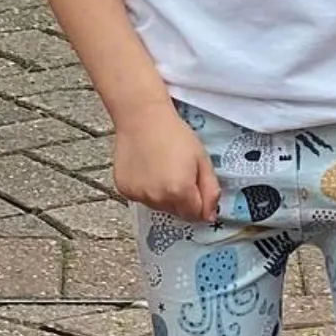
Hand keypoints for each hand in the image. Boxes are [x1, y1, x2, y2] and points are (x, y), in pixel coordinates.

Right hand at [114, 104, 220, 223]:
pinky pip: (142, 198)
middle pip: (177, 213)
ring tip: (162, 170)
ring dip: (164, 196)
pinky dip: (146, 189)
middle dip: (182, 200)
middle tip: (179, 174)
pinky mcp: (125, 190)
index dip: (200, 203)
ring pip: (159, 206)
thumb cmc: (175, 135)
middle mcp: (158, 199)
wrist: (143, 119)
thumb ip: (210, 190)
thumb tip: (210, 216)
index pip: (195, 215)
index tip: (197, 187)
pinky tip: (147, 170)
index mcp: (180, 192)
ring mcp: (139, 196)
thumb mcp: (202, 160)